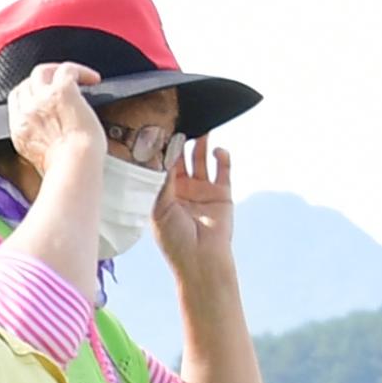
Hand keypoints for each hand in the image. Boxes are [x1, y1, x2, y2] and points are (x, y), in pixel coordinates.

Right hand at [5, 61, 104, 182]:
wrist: (75, 167)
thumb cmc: (66, 170)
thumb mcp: (41, 157)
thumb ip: (39, 140)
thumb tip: (53, 131)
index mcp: (19, 129)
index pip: (16, 99)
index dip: (31, 94)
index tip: (46, 98)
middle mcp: (26, 112)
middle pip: (26, 83)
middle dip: (44, 81)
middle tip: (62, 85)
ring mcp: (42, 99)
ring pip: (42, 71)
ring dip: (59, 71)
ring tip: (77, 78)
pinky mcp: (62, 91)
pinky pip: (67, 69)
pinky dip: (81, 71)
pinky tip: (93, 79)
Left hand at [155, 138, 236, 266]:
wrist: (201, 259)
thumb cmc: (174, 240)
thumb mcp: (160, 209)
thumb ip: (161, 182)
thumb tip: (160, 156)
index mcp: (163, 194)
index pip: (161, 166)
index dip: (161, 150)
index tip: (158, 130)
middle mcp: (182, 189)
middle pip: (181, 158)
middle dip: (180, 141)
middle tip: (179, 122)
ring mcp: (203, 190)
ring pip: (201, 159)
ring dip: (201, 143)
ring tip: (200, 128)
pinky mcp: (222, 192)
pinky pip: (223, 168)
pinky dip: (221, 156)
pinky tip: (217, 150)